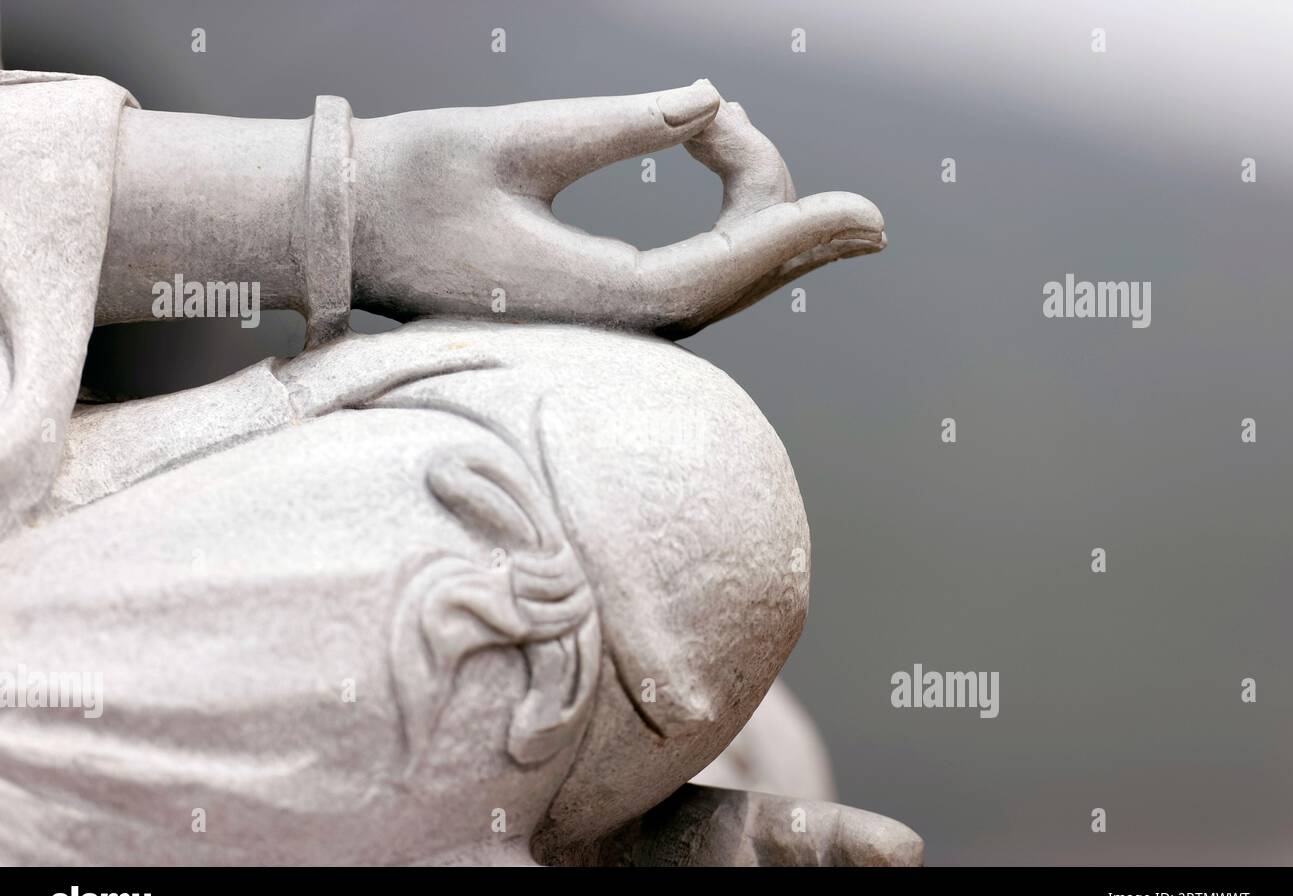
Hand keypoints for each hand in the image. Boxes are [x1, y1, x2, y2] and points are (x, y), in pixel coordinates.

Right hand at [350, 81, 884, 338]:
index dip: (801, 237)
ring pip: (723, 282)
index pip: (725, 271)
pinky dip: (734, 235)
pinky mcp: (602, 306)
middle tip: (817, 176)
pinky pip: (694, 277)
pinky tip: (747, 191)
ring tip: (785, 170)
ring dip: (764, 221)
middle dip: (790, 219)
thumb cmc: (410, 185)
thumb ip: (619, 123)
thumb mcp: (514, 139)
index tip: (870, 215)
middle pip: (739, 280)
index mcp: (594, 296)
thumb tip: (710, 99)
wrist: (347, 231)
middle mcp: (613, 325)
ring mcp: (611, 323)